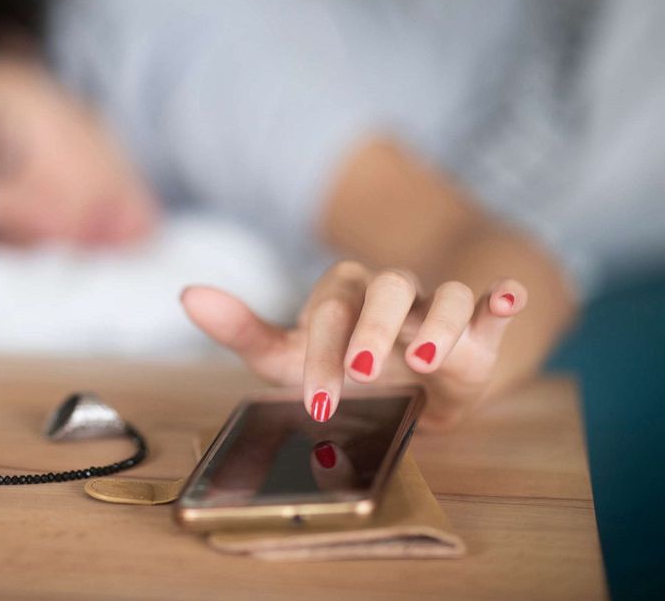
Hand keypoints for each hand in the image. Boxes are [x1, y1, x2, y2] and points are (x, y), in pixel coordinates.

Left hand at [181, 261, 526, 428]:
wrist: (408, 382)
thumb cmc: (342, 367)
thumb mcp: (290, 357)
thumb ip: (242, 329)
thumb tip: (186, 293)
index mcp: (342, 296)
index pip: (329, 308)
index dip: (322, 351)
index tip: (319, 403)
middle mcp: (389, 295)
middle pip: (386, 288)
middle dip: (374, 329)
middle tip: (364, 372)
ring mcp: (433, 308)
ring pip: (444, 294)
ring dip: (438, 323)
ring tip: (425, 360)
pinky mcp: (477, 327)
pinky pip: (491, 302)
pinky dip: (502, 298)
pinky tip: (505, 299)